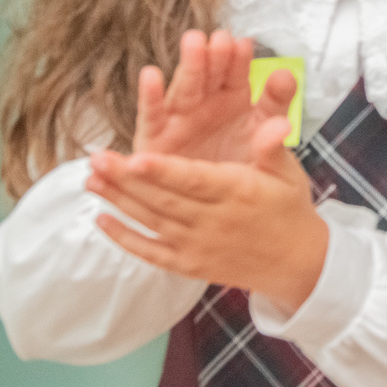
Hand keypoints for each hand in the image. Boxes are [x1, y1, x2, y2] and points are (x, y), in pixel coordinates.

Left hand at [88, 137, 325, 312]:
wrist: (295, 262)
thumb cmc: (289, 209)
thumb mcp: (289, 173)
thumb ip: (274, 146)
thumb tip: (278, 122)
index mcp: (239, 192)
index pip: (195, 180)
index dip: (164, 170)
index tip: (136, 157)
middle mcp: (214, 221)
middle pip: (164, 199)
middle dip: (126, 179)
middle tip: (96, 157)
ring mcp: (197, 245)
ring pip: (152, 221)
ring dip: (119, 201)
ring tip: (91, 179)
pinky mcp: (187, 264)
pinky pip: (150, 252)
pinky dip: (124, 238)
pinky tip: (102, 221)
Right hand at [128, 30, 296, 164]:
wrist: (220, 204)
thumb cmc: (242, 162)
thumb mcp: (265, 132)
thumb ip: (276, 105)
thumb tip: (287, 75)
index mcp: (234, 97)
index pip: (238, 73)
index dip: (240, 59)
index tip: (244, 43)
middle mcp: (206, 102)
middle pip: (210, 76)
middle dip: (214, 56)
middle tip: (219, 37)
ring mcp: (180, 118)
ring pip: (184, 89)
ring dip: (189, 67)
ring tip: (194, 44)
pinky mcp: (155, 139)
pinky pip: (152, 117)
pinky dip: (150, 97)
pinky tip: (150, 76)